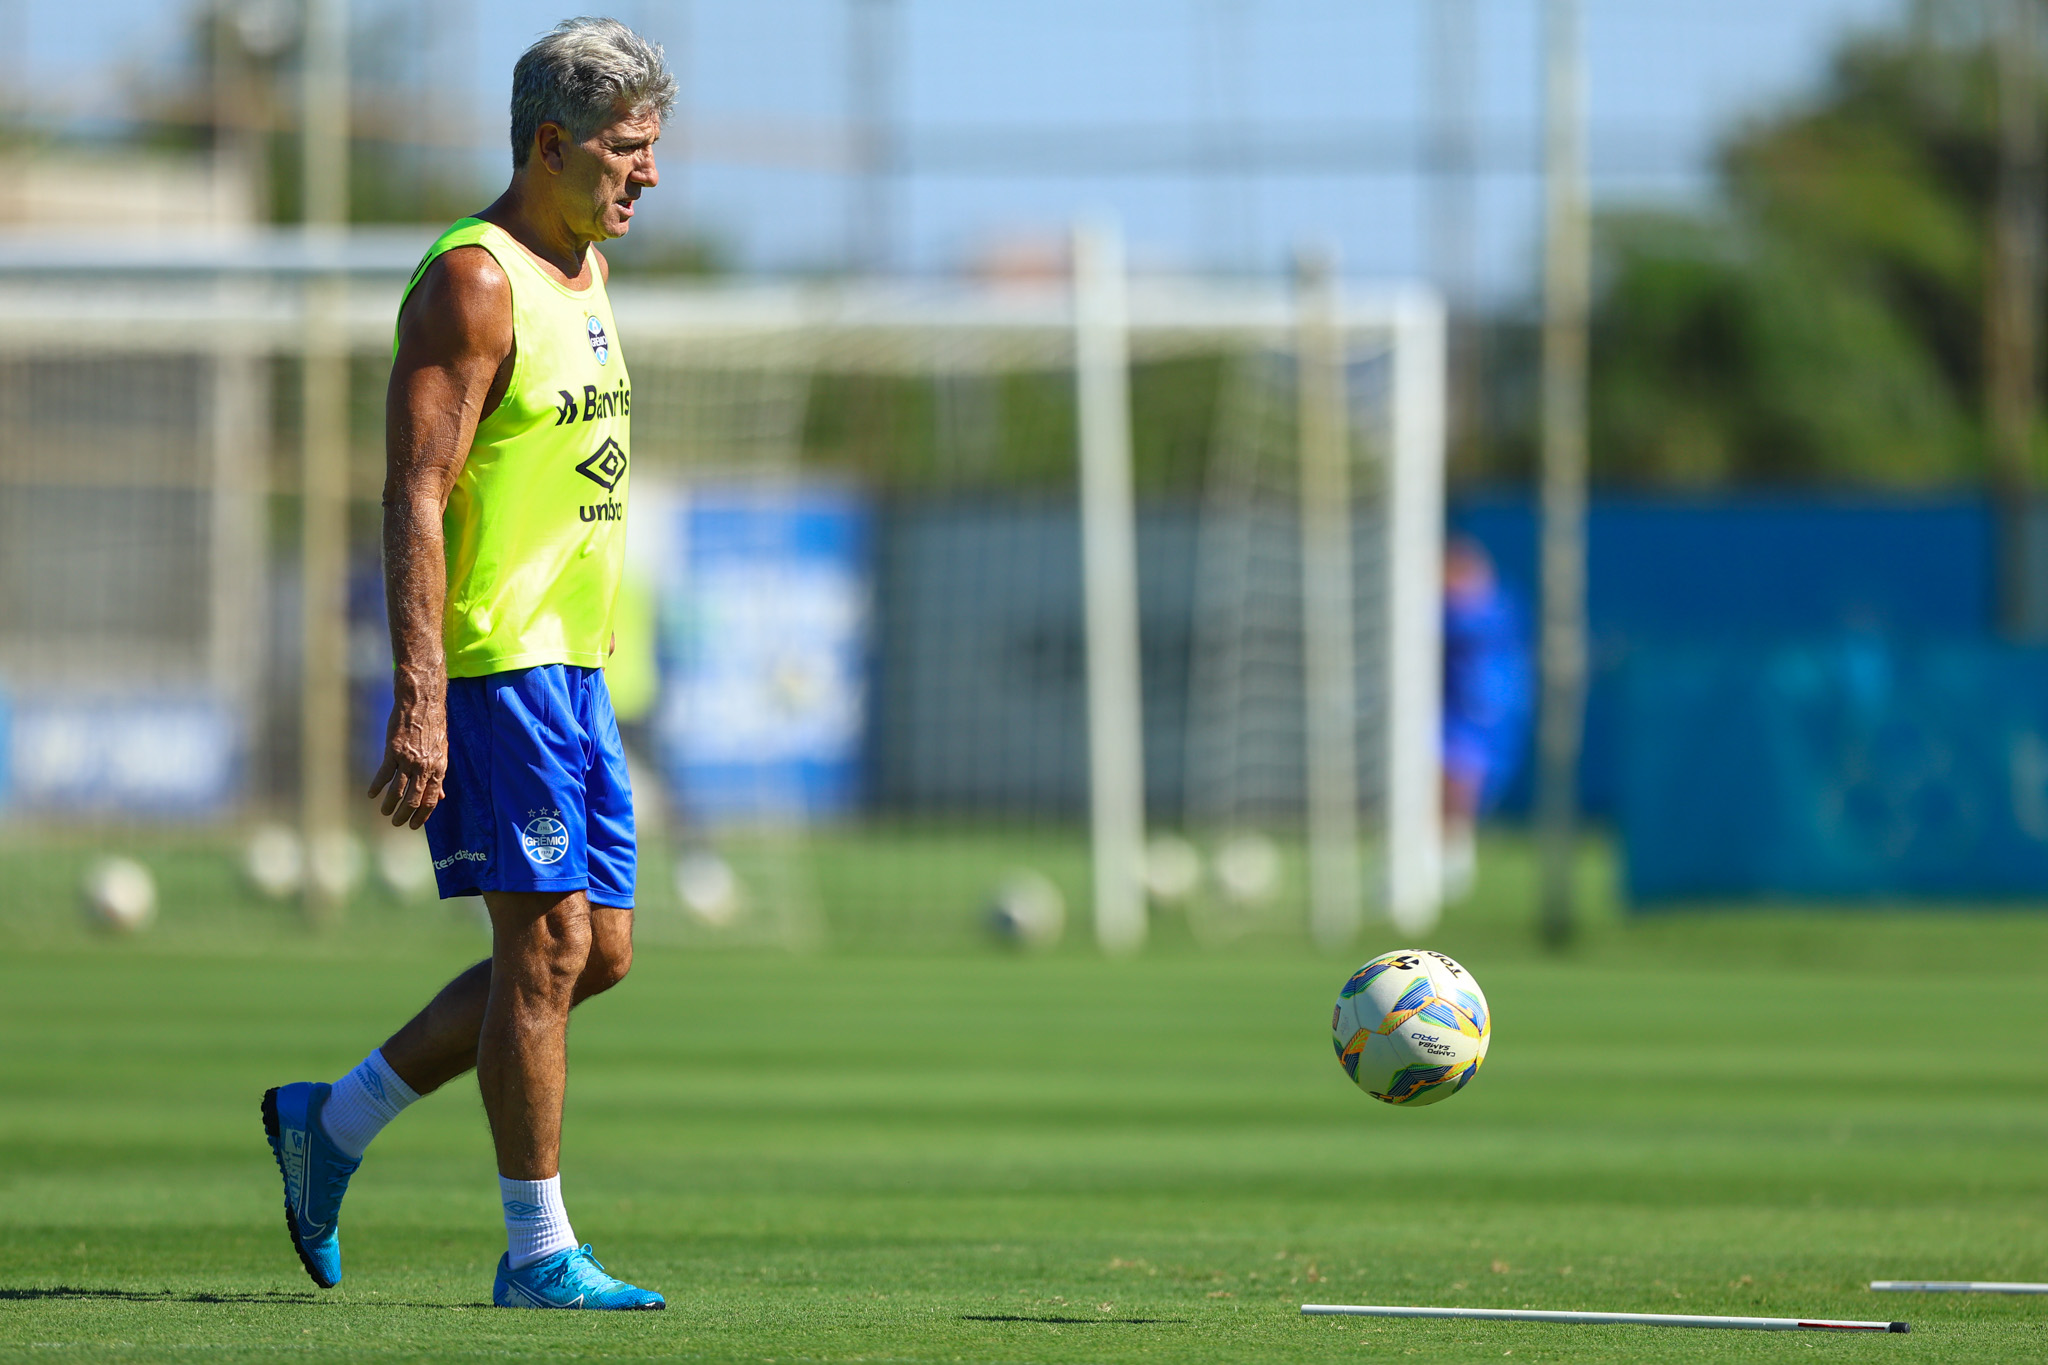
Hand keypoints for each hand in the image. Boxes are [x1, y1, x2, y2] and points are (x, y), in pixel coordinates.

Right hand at [367, 678, 448, 828]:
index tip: (414, 825)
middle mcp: (425, 767)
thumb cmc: (433, 728)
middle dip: (404, 815)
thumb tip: (441, 797)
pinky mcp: (394, 751)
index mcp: (439, 769)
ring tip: (384, 812)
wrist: (422, 704)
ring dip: (389, 805)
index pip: (431, 800)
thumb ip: (439, 777)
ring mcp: (409, 760)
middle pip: (414, 800)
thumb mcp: (442, 753)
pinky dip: (377, 787)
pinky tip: (372, 794)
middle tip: (396, 823)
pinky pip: (384, 775)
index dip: (422, 816)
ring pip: (398, 791)